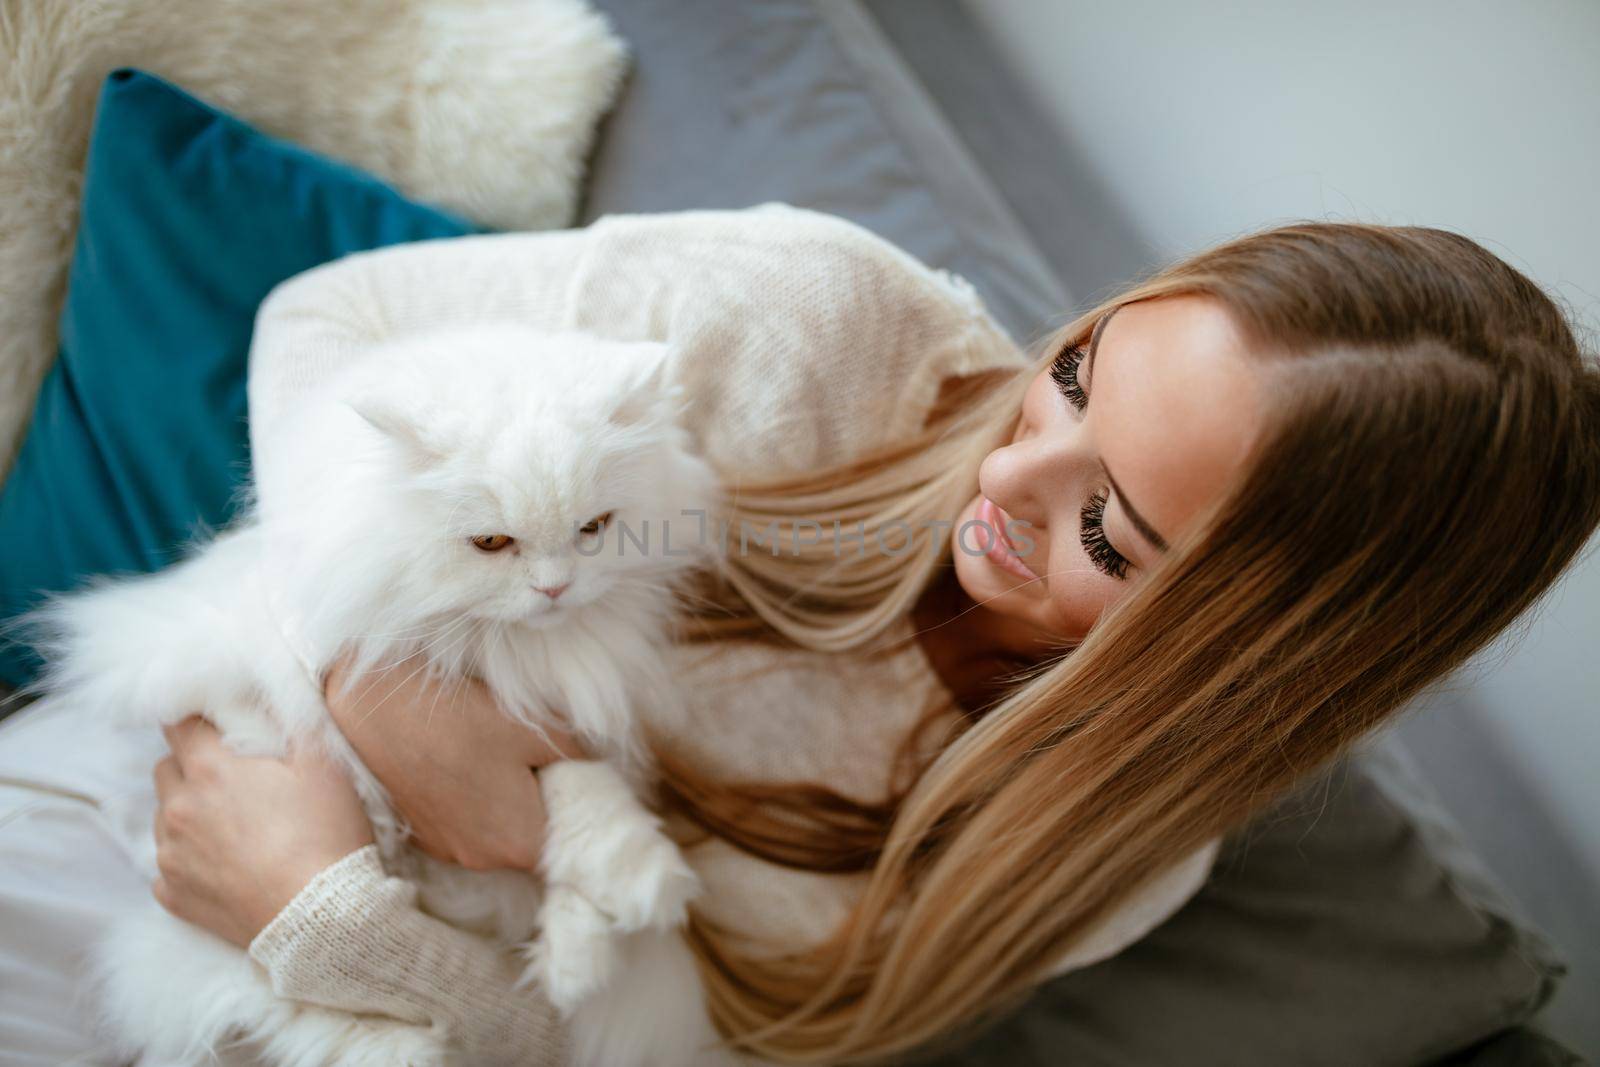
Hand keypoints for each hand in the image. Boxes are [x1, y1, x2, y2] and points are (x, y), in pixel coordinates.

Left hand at [152, 716, 374, 947]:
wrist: (320, 917)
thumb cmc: (325, 835)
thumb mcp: (325, 765)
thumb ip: (295, 724)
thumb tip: (279, 699)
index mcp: (210, 769)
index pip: (179, 723)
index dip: (196, 718)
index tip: (215, 724)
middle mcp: (177, 809)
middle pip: (165, 768)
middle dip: (191, 766)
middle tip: (233, 778)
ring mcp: (170, 855)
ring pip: (162, 817)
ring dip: (188, 812)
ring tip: (233, 827)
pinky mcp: (173, 895)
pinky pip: (168, 866)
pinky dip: (189, 860)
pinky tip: (226, 866)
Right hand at [322, 652, 583, 871]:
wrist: (374, 708)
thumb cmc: (459, 717)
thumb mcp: (534, 728)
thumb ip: (578, 755)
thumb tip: (601, 767)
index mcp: (518, 842)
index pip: (569, 848)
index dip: (582, 816)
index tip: (586, 786)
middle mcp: (483, 859)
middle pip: (533, 841)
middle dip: (546, 807)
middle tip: (548, 763)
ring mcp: (448, 849)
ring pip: (499, 834)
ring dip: (510, 805)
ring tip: (506, 760)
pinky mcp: (423, 834)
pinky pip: (468, 826)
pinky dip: (477, 803)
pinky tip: (471, 765)